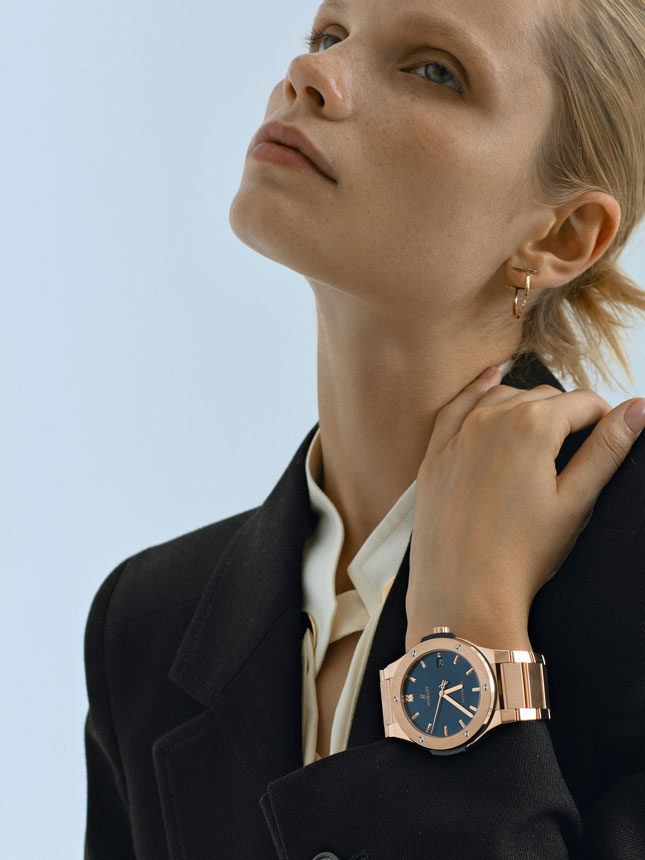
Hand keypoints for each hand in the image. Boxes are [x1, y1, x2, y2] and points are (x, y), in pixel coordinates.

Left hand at [405, 365, 644, 651]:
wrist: (462, 593)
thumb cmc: (523, 554)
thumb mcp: (575, 501)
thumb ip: (607, 449)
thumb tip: (638, 408)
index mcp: (532, 425)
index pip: (582, 403)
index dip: (603, 418)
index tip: (609, 436)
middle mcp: (491, 418)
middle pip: (543, 398)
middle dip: (566, 415)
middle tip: (577, 448)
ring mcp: (458, 435)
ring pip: (503, 399)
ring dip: (526, 406)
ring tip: (544, 431)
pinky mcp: (435, 454)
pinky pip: (457, 407)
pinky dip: (478, 392)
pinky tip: (492, 380)